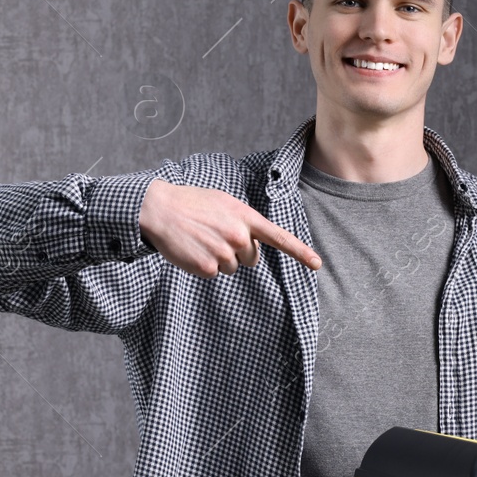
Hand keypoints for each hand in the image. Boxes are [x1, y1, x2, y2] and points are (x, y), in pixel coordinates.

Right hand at [138, 179, 321, 277]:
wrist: (159, 209)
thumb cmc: (192, 204)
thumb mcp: (224, 203)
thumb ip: (243, 221)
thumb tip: (252, 245)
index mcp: (245, 217)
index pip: (279, 237)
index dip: (300, 252)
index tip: (317, 264)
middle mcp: (239, 235)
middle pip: (251, 259)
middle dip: (237, 252)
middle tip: (215, 235)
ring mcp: (223, 252)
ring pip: (232, 268)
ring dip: (219, 259)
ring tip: (201, 240)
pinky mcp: (207, 267)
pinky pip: (213, 273)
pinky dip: (203, 265)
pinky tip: (192, 249)